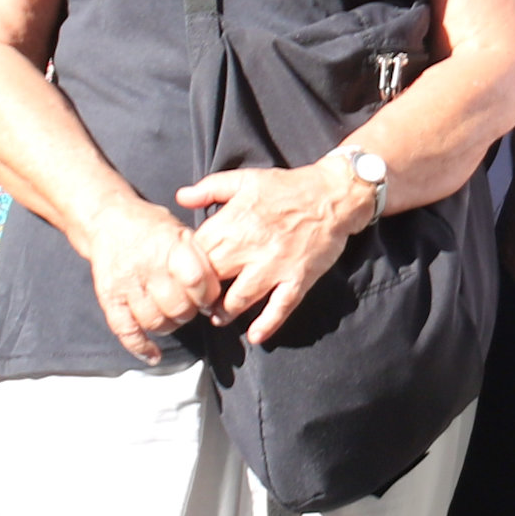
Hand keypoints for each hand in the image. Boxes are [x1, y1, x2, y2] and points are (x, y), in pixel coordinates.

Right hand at [84, 196, 221, 358]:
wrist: (108, 219)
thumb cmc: (151, 228)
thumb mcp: (181, 231)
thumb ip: (199, 259)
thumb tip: (217, 294)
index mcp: (170, 246)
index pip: (196, 280)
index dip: (208, 296)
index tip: (209, 299)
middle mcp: (147, 265)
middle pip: (177, 306)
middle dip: (189, 313)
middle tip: (190, 307)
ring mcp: (126, 283)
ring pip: (154, 321)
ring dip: (168, 326)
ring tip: (171, 317)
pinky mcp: (109, 297)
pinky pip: (125, 330)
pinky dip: (140, 346)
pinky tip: (152, 354)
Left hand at [181, 159, 375, 343]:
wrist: (333, 195)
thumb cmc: (287, 187)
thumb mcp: (245, 179)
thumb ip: (210, 188)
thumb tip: (181, 197)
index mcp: (233, 223)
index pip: (196, 253)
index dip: (186, 266)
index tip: (185, 273)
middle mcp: (249, 247)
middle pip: (211, 281)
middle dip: (201, 294)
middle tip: (198, 301)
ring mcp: (274, 266)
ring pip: (238, 300)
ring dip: (225, 313)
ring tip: (220, 316)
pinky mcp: (297, 279)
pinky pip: (280, 308)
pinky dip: (266, 324)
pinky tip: (255, 336)